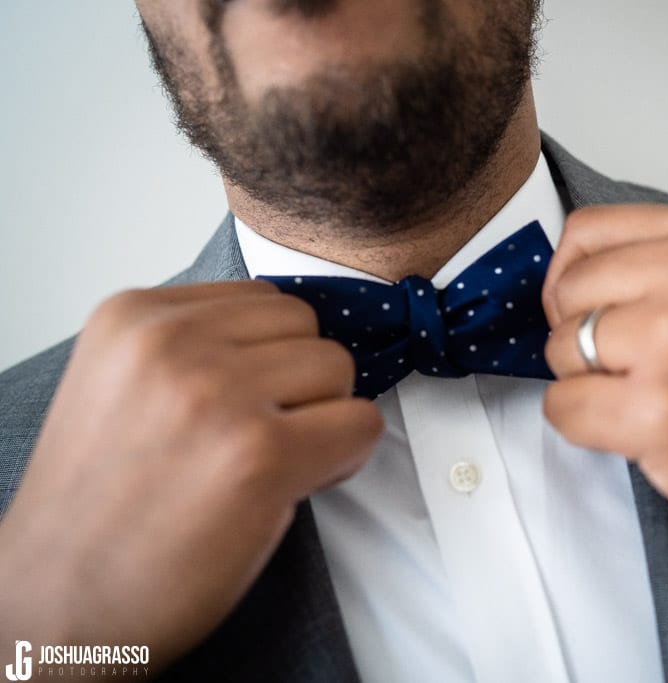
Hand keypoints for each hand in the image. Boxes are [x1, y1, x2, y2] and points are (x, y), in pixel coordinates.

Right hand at [0, 281, 382, 670]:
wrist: (60, 603)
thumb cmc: (103, 506)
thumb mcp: (123, 385)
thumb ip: (197, 346)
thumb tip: (289, 338)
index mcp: (133, 317)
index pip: (262, 299)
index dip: (270, 357)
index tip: (241, 405)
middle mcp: (172, 343)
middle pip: (307, 326)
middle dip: (301, 384)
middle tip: (259, 440)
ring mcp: (217, 395)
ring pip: (338, 368)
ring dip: (323, 419)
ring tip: (268, 465)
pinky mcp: (261, 454)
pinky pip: (362, 425)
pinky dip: (346, 458)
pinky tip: (292, 488)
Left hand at [542, 203, 667, 569]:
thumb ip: (665, 264)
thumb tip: (567, 278)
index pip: (586, 233)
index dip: (574, 281)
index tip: (593, 313)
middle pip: (567, 291)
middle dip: (578, 336)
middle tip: (630, 368)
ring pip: (559, 351)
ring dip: (585, 384)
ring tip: (647, 399)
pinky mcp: (661, 413)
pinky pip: (563, 409)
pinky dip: (585, 427)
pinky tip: (640, 433)